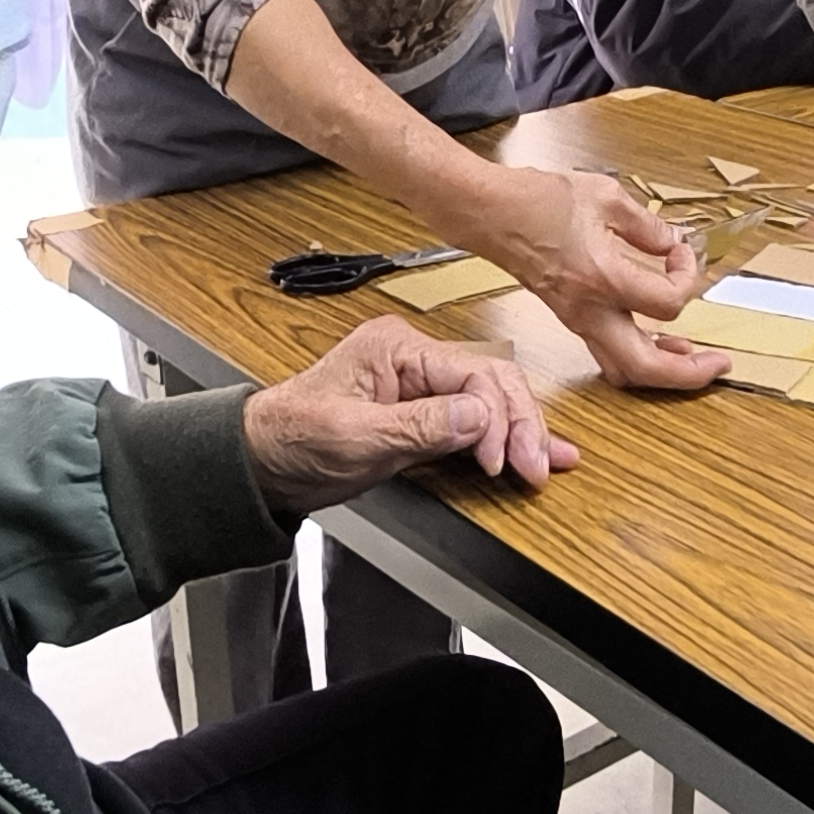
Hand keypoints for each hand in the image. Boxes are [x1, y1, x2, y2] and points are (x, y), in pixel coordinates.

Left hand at [241, 315, 581, 512]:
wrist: (261, 463)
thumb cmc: (291, 438)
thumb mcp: (353, 436)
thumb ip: (418, 425)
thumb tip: (479, 416)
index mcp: (396, 347)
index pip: (470, 373)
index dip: (496, 418)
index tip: (499, 460)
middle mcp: (413, 359)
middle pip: (490, 381)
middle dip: (519, 424)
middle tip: (536, 466)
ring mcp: (420, 386)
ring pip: (490, 400)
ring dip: (522, 430)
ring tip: (552, 460)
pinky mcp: (421, 414)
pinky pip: (472, 420)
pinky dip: (502, 437)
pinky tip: (532, 450)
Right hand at [471, 162, 720, 391]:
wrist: (492, 214)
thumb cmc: (538, 202)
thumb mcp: (606, 197)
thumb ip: (647, 225)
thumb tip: (670, 243)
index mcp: (603, 278)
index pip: (668, 302)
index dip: (689, 278)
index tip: (683, 253)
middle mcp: (590, 310)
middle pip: (645, 367)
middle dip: (689, 374)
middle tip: (719, 364)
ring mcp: (578, 320)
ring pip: (624, 370)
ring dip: (663, 371)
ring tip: (690, 357)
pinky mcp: (571, 319)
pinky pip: (609, 352)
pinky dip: (639, 355)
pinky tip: (655, 338)